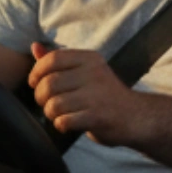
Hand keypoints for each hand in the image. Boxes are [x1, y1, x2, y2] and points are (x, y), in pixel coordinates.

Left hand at [29, 42, 145, 147]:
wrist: (136, 117)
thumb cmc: (105, 95)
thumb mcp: (86, 72)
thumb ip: (60, 61)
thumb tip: (34, 46)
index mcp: (91, 59)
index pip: (52, 59)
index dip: (36, 72)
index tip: (35, 83)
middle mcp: (95, 73)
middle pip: (49, 83)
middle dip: (41, 98)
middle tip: (49, 103)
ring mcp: (97, 95)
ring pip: (54, 105)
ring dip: (52, 114)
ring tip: (61, 114)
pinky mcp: (98, 116)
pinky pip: (64, 121)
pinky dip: (62, 125)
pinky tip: (70, 123)